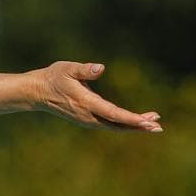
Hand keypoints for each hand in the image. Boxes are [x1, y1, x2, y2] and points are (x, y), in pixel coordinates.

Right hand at [31, 62, 161, 132]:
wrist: (37, 92)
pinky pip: (110, 125)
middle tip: (158, 126)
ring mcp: (87, 120)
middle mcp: (88, 116)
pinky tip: (136, 122)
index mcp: (86, 103)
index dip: (132, 118)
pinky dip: (125, 124)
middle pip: (118, 125)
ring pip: (115, 127)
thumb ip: (84, 69)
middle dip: (138, 126)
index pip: (113, 113)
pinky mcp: (88, 120)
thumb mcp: (67, 68)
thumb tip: (100, 68)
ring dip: (134, 126)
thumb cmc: (53, 77)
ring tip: (153, 123)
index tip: (148, 121)